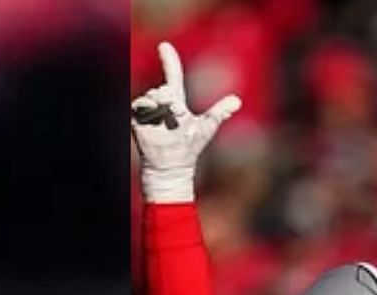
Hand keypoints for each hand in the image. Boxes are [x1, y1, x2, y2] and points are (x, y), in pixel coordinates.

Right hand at [131, 42, 241, 204]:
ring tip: (169, 116)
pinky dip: (147, 106)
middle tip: (177, 109)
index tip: (164, 45)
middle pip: (164, 88)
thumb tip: (237, 100)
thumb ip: (219, 112)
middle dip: (169, 95)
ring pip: (152, 95)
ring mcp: (149, 111)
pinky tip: (154, 114)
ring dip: (161, 102)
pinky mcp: (138, 120)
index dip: (169, 61)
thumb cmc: (189, 148)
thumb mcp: (207, 127)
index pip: (173, 76)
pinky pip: (140, 105)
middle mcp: (161, 103)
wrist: (172, 167)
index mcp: (176, 101)